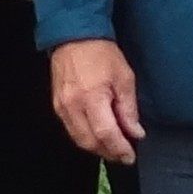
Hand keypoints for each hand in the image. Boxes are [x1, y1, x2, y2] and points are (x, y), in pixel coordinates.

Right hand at [51, 37, 143, 163]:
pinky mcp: (57, 106)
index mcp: (92, 97)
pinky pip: (71, 130)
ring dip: (97, 148)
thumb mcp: (124, 77)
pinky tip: (98, 135)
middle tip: (123, 154)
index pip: (106, 134)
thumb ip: (129, 109)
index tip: (130, 156)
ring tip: (113, 147)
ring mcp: (62, 107)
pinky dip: (86, 138)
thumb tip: (135, 132)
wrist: (73, 37)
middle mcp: (73, 106)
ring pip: (79, 140)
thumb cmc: (101, 53)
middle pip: (90, 142)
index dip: (119, 149)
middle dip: (108, 152)